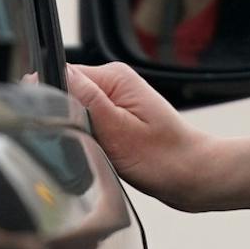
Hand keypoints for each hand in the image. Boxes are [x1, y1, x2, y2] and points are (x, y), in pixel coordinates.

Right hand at [67, 62, 212, 208]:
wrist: (194, 177)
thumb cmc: (164, 159)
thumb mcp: (118, 131)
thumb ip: (85, 99)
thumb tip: (55, 71)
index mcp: (114, 77)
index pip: (65, 75)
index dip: (55, 101)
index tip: (65, 126)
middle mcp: (115, 83)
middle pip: (68, 93)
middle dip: (68, 119)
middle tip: (91, 143)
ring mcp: (117, 100)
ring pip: (76, 110)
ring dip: (80, 131)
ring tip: (102, 149)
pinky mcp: (118, 117)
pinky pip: (88, 122)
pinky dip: (90, 138)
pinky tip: (104, 152)